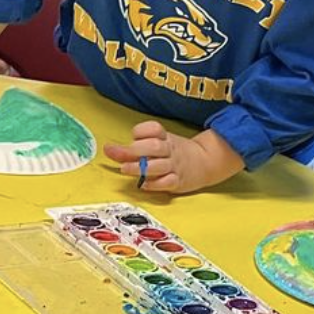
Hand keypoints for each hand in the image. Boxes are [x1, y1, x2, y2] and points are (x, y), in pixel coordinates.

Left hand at [104, 121, 244, 194]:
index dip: (141, 131)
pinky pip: (167, 182)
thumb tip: (108, 149)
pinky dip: (155, 184)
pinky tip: (144, 184)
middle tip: (122, 157)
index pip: (153, 129)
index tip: (133, 136)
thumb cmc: (174, 152)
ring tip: (125, 169)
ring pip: (158, 165)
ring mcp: (175, 165)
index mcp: (165, 138)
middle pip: (154, 146)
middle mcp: (170, 151)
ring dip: (139, 168)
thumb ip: (131, 149)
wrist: (205, 162)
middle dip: (136, 150)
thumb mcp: (157, 144)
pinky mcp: (179, 181)